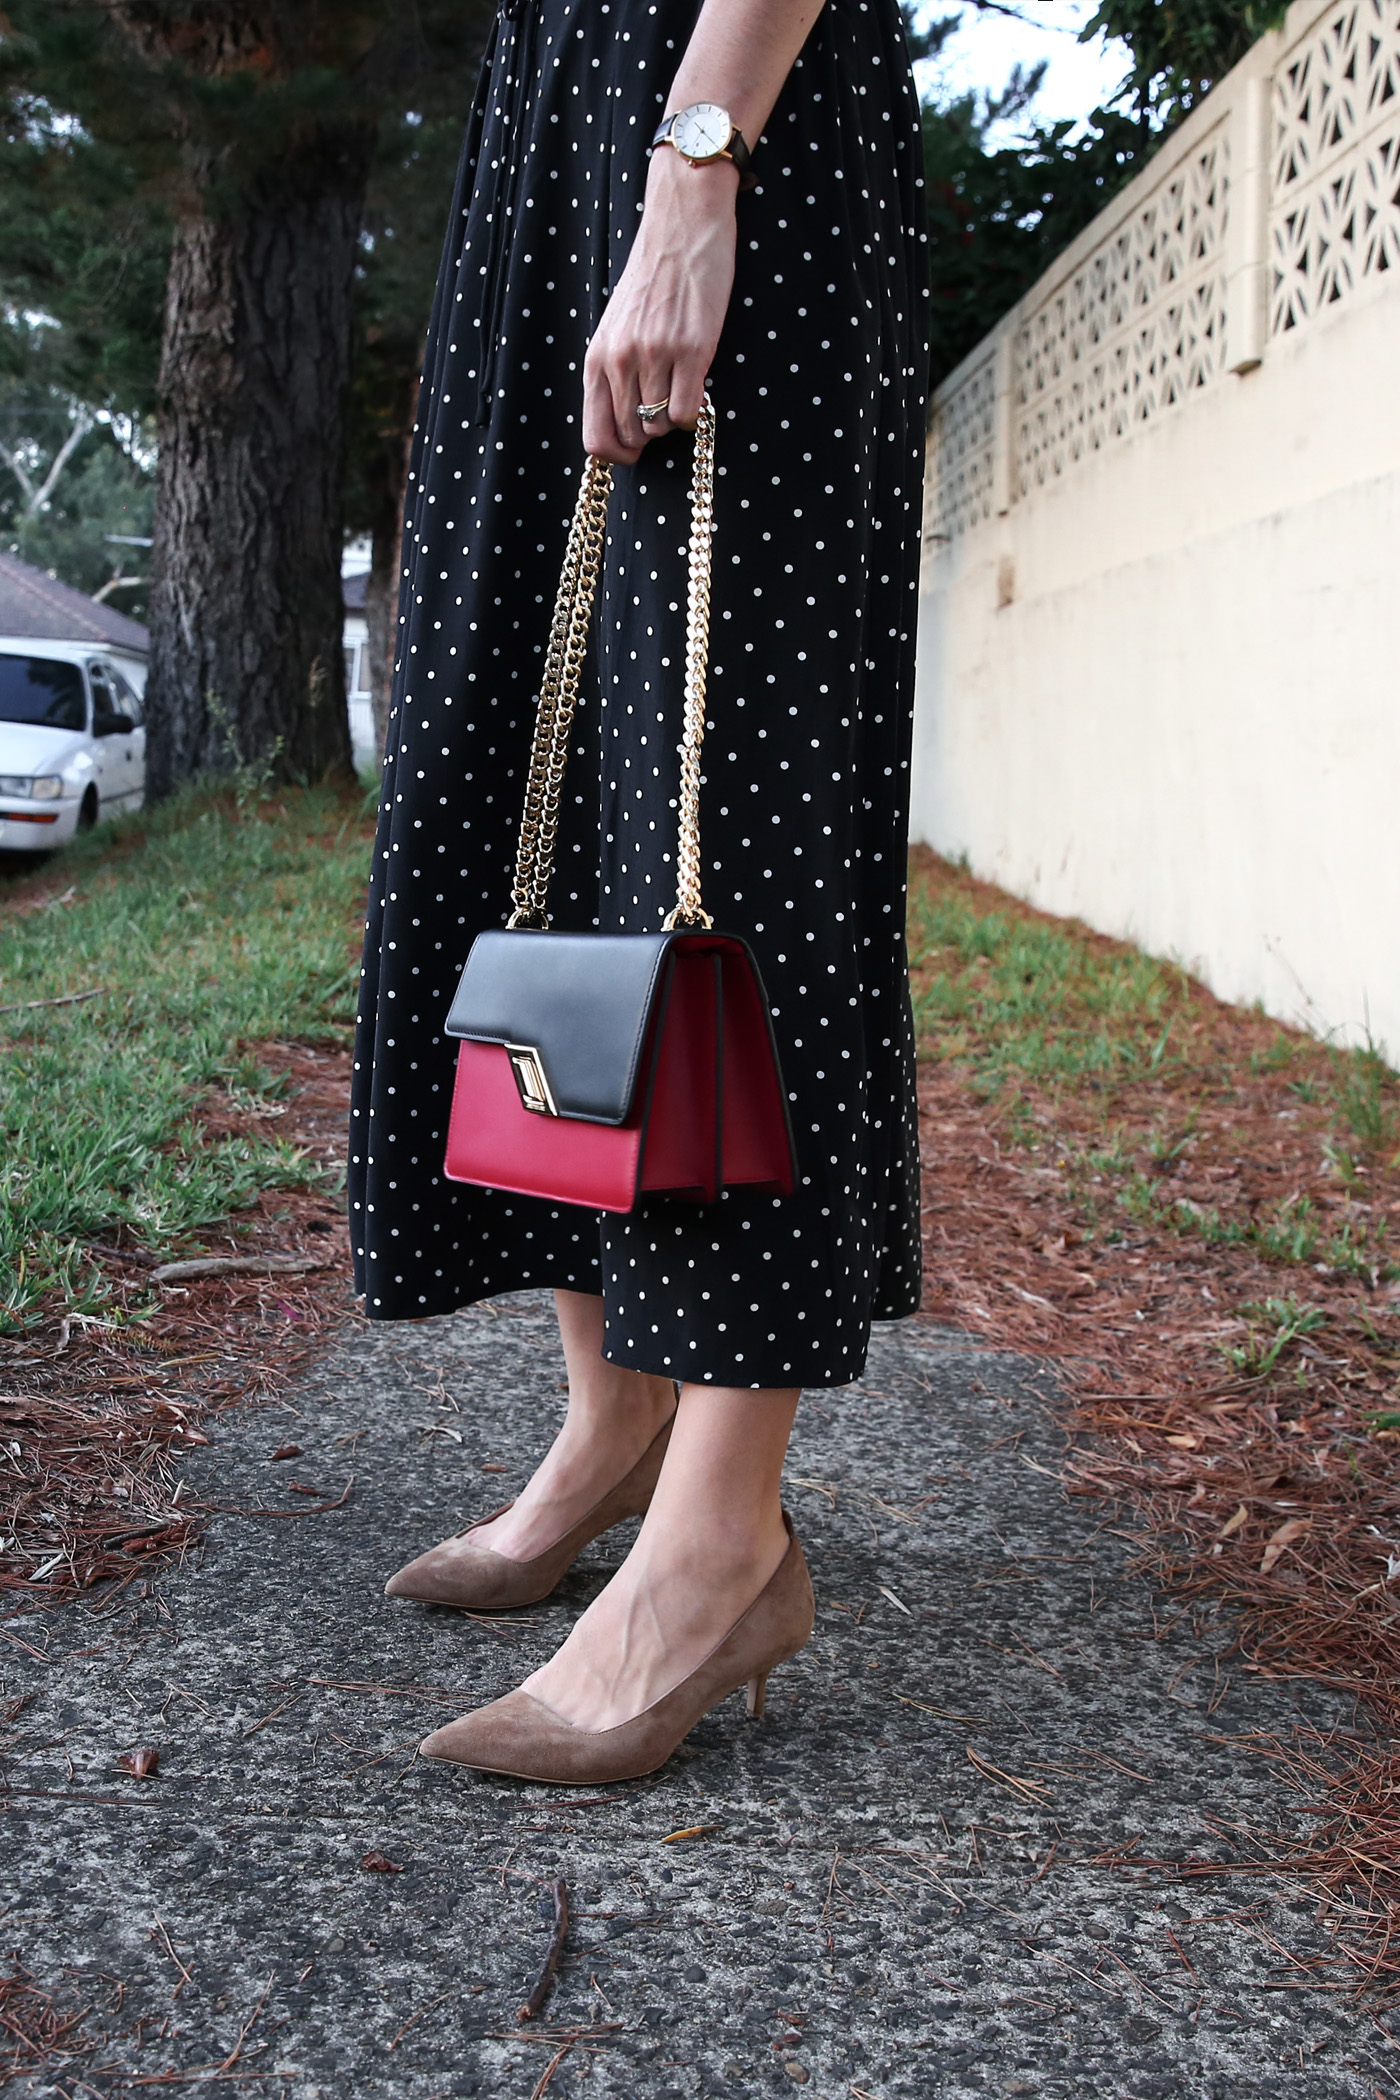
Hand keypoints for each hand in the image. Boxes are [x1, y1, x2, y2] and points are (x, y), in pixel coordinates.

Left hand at [583, 147, 738, 462]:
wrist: (682, 226)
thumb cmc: (652, 278)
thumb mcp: (616, 326)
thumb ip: (612, 371)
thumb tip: (622, 423)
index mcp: (598, 357)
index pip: (596, 437)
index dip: (616, 455)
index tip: (633, 451)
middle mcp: (621, 360)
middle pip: (632, 436)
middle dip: (648, 434)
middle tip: (662, 407)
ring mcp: (656, 356)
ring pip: (660, 427)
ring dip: (672, 419)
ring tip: (680, 387)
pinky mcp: (693, 350)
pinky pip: (686, 413)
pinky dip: (693, 413)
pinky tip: (697, 387)